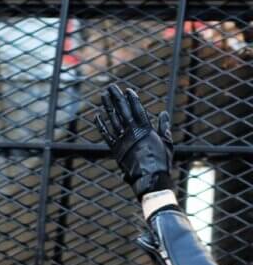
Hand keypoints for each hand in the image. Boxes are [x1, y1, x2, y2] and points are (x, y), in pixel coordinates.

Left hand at [95, 85, 174, 199]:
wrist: (150, 178)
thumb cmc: (161, 161)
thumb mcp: (166, 143)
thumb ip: (163, 127)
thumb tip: (163, 113)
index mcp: (146, 130)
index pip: (137, 110)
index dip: (132, 99)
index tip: (127, 90)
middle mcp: (132, 132)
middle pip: (122, 111)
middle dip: (117, 98)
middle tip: (111, 86)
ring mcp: (122, 140)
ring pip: (113, 119)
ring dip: (108, 106)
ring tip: (103, 95)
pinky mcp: (115, 148)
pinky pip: (106, 134)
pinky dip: (101, 125)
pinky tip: (97, 115)